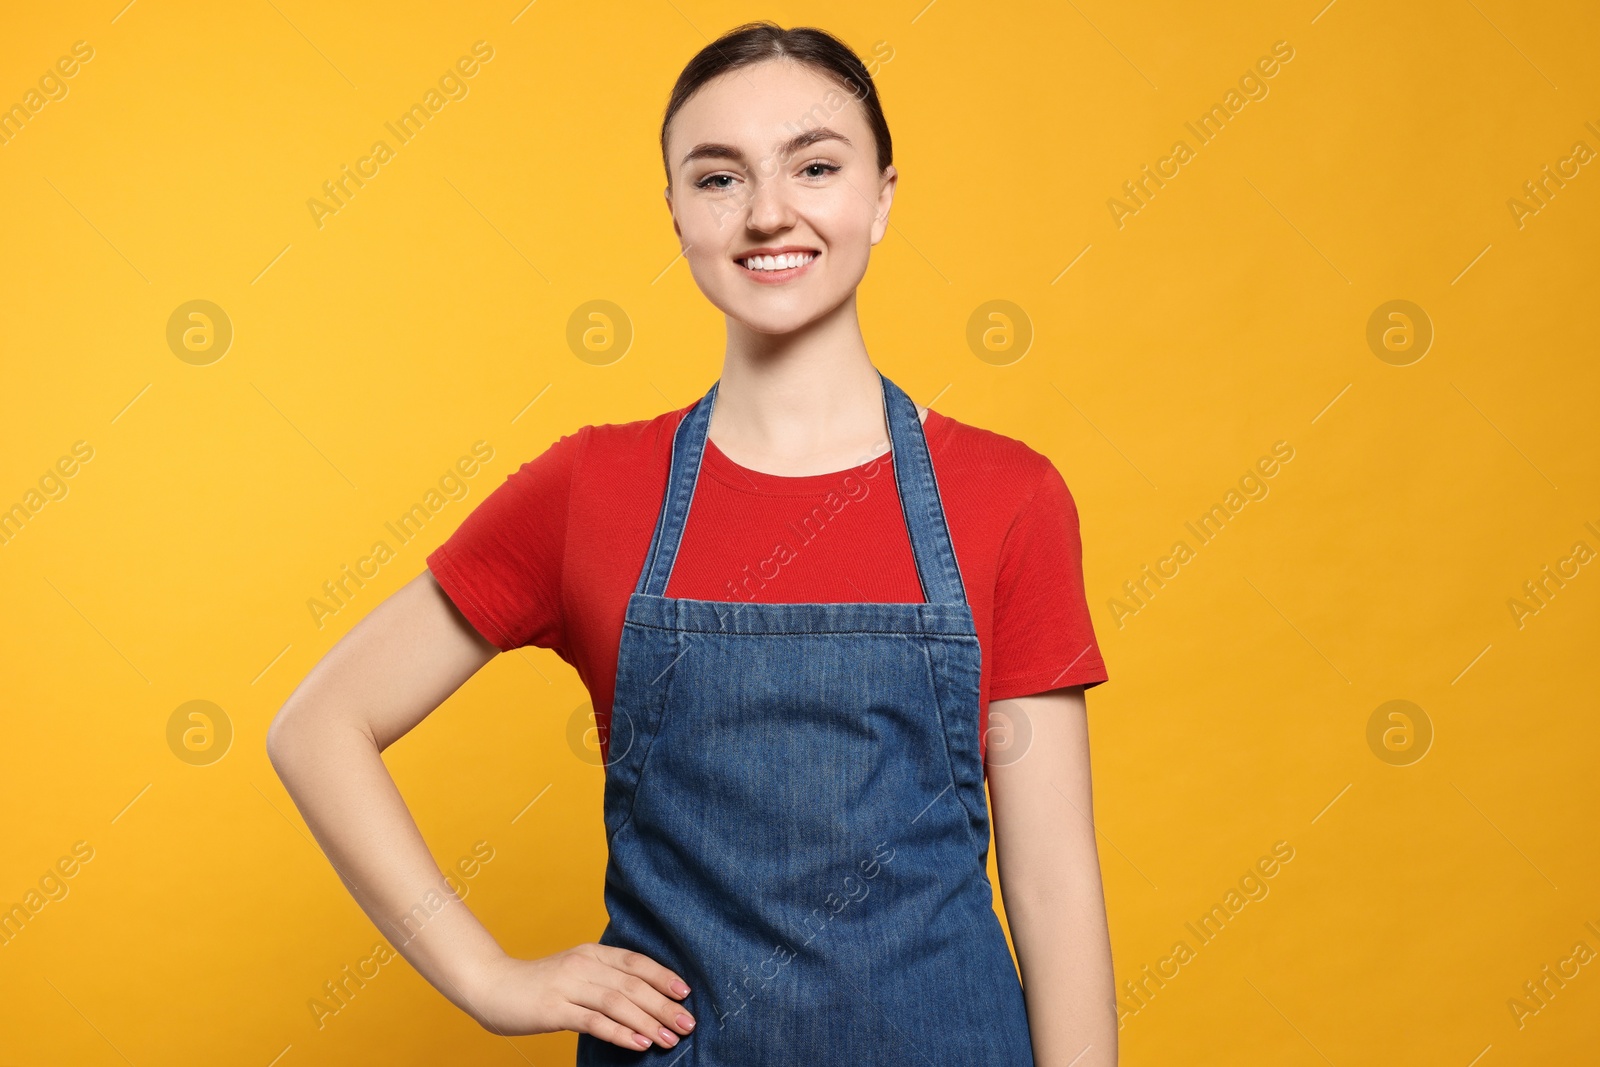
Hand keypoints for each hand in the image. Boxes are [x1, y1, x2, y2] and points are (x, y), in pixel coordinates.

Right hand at [463, 943, 696, 1050]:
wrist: (490, 986)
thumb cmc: (537, 984)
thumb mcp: (574, 971)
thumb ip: (602, 978)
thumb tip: (642, 998)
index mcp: (591, 953)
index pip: (636, 962)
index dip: (663, 976)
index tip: (686, 993)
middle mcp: (583, 965)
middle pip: (633, 984)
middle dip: (664, 1005)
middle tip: (688, 1023)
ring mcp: (568, 985)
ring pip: (618, 1002)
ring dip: (648, 1021)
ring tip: (670, 1038)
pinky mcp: (555, 1008)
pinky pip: (594, 1021)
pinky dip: (621, 1033)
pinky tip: (639, 1043)